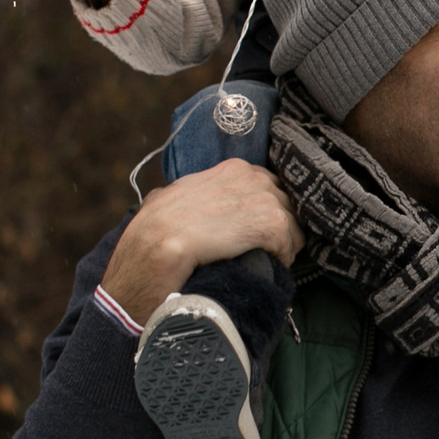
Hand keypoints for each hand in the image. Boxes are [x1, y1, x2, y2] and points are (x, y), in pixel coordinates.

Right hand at [99, 160, 305, 325]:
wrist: (146, 255)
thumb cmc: (150, 238)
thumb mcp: (171, 203)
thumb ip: (195, 198)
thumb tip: (205, 209)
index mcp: (228, 170)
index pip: (269, 186)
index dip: (266, 214)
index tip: (260, 236)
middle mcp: (247, 176)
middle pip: (286, 203)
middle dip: (278, 230)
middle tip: (265, 254)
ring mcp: (259, 197)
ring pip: (292, 223)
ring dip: (282, 247)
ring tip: (264, 264)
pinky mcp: (268, 223)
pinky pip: (291, 242)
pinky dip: (282, 260)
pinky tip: (263, 269)